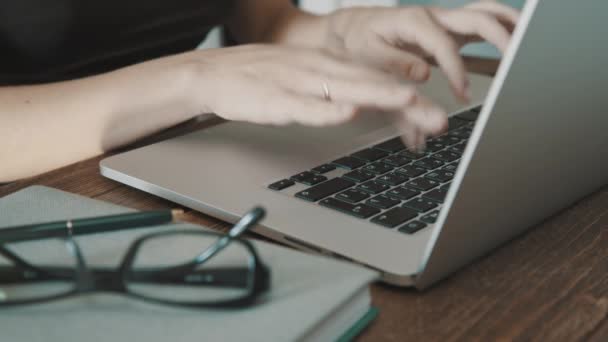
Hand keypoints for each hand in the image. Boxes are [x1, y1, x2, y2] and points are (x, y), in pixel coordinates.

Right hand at [187, 44, 446, 147]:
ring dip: (379, 95)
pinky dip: (327, 109)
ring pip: (345, 89)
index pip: (377, 82)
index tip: (437, 115)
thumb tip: (366, 104)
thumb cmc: (261, 80)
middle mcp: (320, 71)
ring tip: (410, 102)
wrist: (214, 74)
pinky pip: (304, 105)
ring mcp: (298, 83)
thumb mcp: (306, 79)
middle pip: (371, 86)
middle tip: (441, 119)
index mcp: (329, 68)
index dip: (409, 99)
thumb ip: (336, 91)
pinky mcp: (276, 99)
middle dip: (409, 103)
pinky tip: (348, 111)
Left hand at [324, 1, 519, 99]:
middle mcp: (432, 16)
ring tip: (530, 50)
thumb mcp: (368, 62)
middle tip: (515, 65)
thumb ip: (394, 79)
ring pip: (485, 13)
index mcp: (412, 22)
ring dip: (510, 28)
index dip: (456, 70)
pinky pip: (480, 21)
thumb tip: (419, 95)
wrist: (348, 27)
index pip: (444, 44)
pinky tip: (515, 47)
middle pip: (478, 18)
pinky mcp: (447, 28)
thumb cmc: (355, 44)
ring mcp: (442, 20)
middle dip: (502, 40)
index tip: (462, 93)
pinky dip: (501, 30)